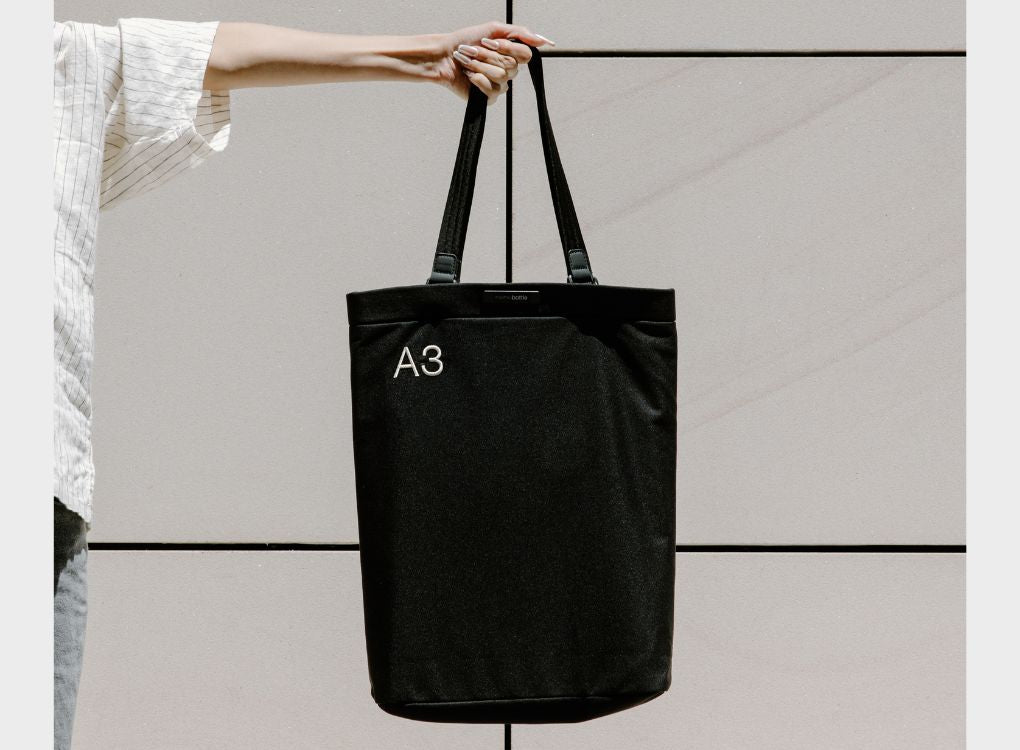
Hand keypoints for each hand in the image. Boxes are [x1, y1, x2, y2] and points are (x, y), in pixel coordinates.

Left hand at [433, 21, 554, 103]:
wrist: (444, 55)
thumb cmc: (466, 40)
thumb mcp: (494, 29)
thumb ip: (520, 33)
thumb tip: (544, 41)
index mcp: (512, 55)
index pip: (526, 55)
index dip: (508, 48)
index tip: (489, 41)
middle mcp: (508, 72)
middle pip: (511, 66)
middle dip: (488, 55)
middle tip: (473, 50)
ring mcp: (499, 86)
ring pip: (501, 77)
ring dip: (480, 66)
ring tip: (467, 61)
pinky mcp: (488, 98)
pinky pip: (491, 91)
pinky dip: (477, 80)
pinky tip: (468, 75)